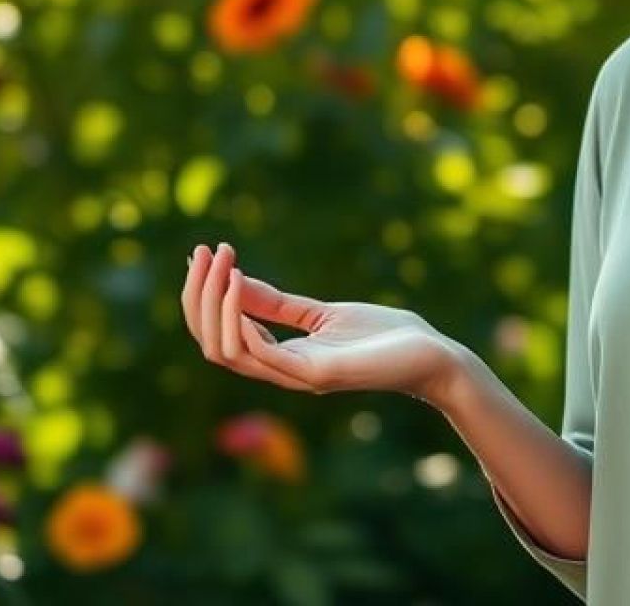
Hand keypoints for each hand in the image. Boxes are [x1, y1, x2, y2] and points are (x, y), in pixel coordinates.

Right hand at [182, 242, 456, 404]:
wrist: (431, 356)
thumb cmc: (383, 336)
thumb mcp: (322, 313)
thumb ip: (279, 305)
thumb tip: (235, 281)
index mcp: (282, 359)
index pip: (219, 336)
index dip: (201, 298)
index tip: (200, 256)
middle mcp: (282, 372)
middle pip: (212, 345)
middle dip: (198, 297)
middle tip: (201, 253)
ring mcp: (298, 375)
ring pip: (227, 351)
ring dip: (214, 304)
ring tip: (221, 264)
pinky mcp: (317, 373)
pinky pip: (262, 355)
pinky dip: (240, 323)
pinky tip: (237, 287)